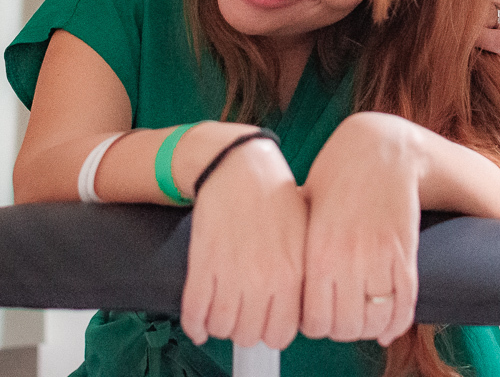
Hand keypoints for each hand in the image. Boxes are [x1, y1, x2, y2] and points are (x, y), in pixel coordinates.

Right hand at [179, 139, 306, 350]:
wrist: (238, 165)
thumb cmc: (273, 193)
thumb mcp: (305, 233)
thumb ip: (305, 272)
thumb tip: (304, 301)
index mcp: (293, 272)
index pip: (282, 332)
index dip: (272, 331)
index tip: (267, 323)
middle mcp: (263, 278)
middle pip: (250, 335)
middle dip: (245, 331)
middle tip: (244, 317)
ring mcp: (230, 272)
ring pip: (221, 327)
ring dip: (220, 326)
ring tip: (223, 314)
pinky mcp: (203, 263)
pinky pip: (194, 310)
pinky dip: (194, 323)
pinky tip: (199, 322)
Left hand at [300, 112, 421, 346]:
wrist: (380, 149)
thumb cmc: (338, 174)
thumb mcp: (305, 206)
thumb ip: (295, 242)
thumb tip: (276, 272)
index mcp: (318, 249)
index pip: (313, 319)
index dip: (313, 325)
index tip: (315, 318)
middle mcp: (348, 258)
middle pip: (344, 326)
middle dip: (340, 329)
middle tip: (338, 318)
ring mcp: (381, 257)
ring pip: (375, 320)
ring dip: (368, 328)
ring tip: (361, 320)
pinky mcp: (406, 254)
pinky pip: (405, 304)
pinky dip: (396, 322)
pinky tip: (386, 324)